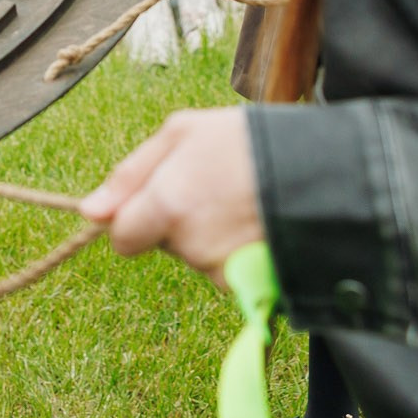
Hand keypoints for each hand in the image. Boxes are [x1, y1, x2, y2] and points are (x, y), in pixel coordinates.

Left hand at [79, 108, 263, 285]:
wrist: (328, 168)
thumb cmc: (248, 141)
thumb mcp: (182, 132)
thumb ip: (129, 174)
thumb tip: (89, 211)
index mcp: (166, 205)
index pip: (122, 239)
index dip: (135, 220)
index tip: (158, 201)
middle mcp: (191, 246)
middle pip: (165, 245)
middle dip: (178, 222)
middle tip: (215, 187)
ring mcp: (225, 269)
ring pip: (199, 258)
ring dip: (212, 236)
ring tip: (243, 199)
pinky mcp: (255, 285)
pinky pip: (230, 273)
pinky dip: (239, 253)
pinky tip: (258, 223)